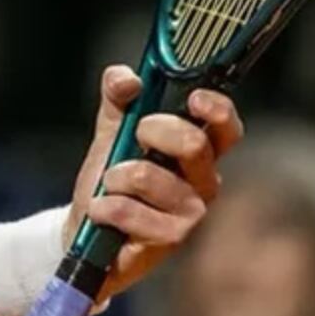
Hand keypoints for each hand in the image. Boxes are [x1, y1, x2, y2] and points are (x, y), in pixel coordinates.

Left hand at [65, 64, 243, 297]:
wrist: (89, 224)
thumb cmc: (112, 174)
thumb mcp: (112, 130)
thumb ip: (119, 98)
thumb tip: (126, 77)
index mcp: (197, 149)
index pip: (225, 128)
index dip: (217, 110)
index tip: (194, 98)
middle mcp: (203, 180)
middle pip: (194, 144)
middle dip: (154, 131)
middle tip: (134, 136)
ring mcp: (190, 211)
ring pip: (153, 177)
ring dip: (118, 176)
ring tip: (109, 183)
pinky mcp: (171, 238)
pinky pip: (134, 213)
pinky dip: (109, 207)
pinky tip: (101, 210)